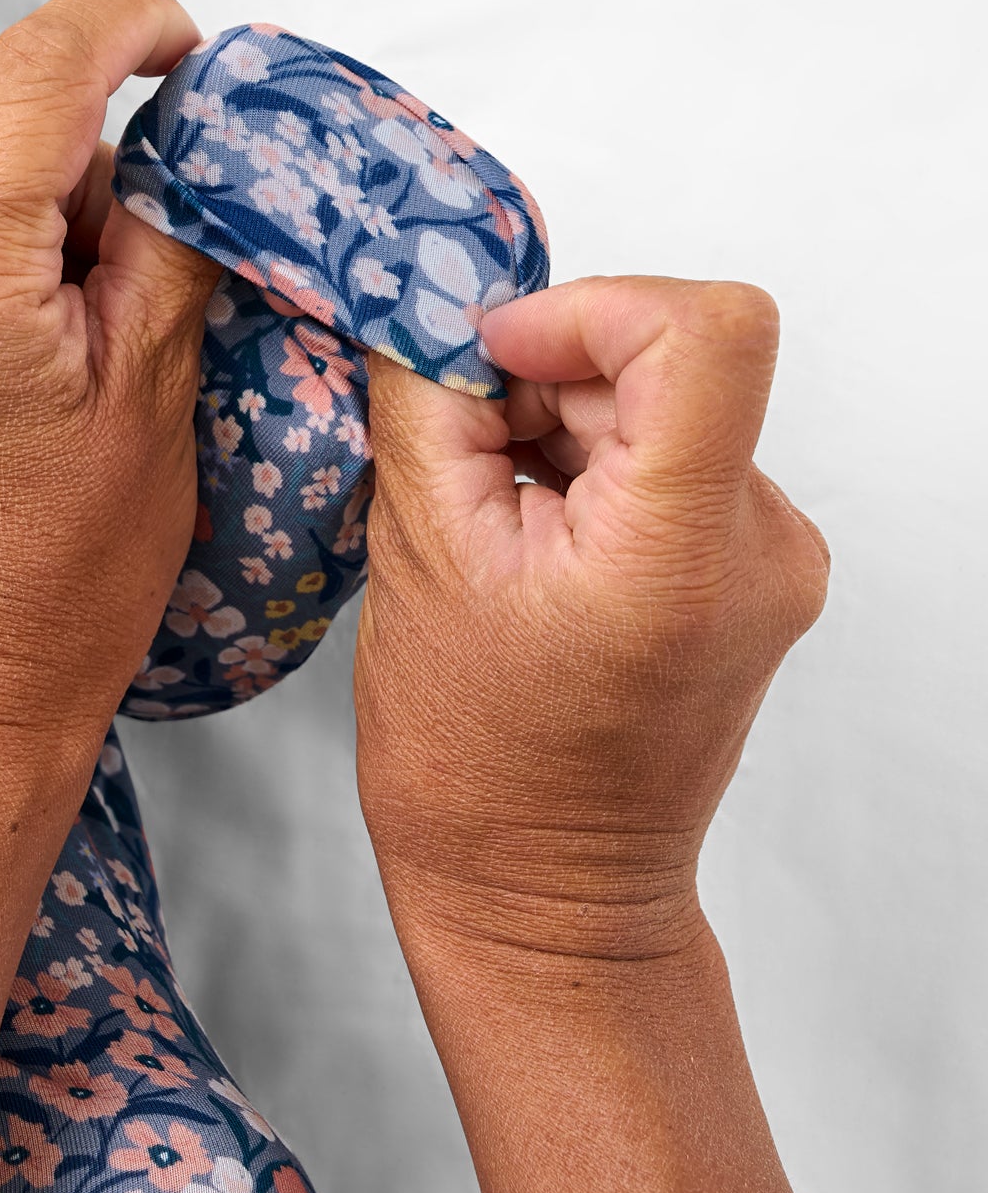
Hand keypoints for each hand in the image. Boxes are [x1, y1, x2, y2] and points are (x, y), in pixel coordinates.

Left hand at [0, 0, 219, 764]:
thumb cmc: (53, 593)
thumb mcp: (152, 411)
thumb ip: (162, 249)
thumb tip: (171, 148)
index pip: (35, 73)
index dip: (122, 24)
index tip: (179, 43)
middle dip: (91, 170)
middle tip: (150, 270)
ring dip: (38, 223)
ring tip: (81, 345)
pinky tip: (24, 358)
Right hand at [354, 275, 829, 959]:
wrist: (544, 893)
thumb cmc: (475, 769)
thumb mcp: (420, 558)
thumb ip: (428, 401)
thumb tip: (428, 299)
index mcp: (677, 551)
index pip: (706, 330)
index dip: (588, 310)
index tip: (499, 359)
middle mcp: (759, 546)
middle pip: (664, 360)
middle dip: (547, 378)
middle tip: (461, 456)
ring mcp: (771, 559)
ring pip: (666, 400)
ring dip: (563, 425)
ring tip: (495, 521)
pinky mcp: (754, 568)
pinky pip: (675, 454)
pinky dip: (593, 464)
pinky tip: (533, 537)